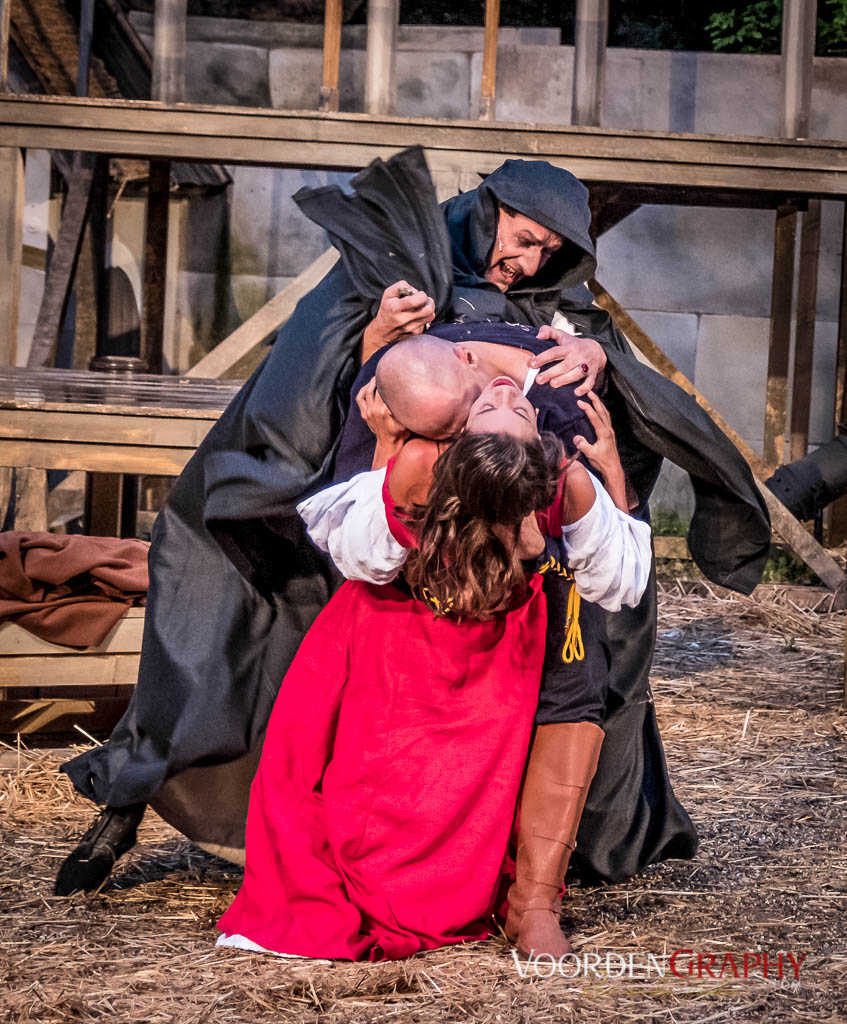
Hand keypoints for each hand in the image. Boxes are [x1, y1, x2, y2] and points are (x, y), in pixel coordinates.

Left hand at [356, 377, 409, 447]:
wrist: (389, 444)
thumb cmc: (401, 432)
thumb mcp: (406, 421)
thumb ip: (406, 410)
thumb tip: (411, 396)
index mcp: (385, 411)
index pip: (386, 391)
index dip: (391, 382)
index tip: (395, 374)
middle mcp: (375, 410)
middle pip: (376, 389)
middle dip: (381, 379)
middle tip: (387, 371)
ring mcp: (368, 412)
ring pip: (367, 391)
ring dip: (372, 382)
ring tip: (378, 376)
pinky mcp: (364, 414)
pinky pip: (360, 398)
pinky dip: (362, 390)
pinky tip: (368, 386)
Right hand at [361, 280, 435, 361]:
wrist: (383, 332)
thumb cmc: (387, 309)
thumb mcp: (388, 294)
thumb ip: (401, 286)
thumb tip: (415, 291)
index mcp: (395, 308)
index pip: (415, 301)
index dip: (422, 295)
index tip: (419, 294)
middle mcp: (403, 320)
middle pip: (428, 309)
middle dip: (429, 301)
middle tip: (424, 300)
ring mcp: (410, 328)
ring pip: (431, 316)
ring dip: (429, 309)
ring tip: (422, 306)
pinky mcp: (415, 334)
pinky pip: (427, 322)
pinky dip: (425, 317)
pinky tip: (417, 315)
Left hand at [529, 328, 606, 395]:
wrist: (597, 350)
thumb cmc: (575, 345)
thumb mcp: (563, 336)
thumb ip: (549, 332)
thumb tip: (538, 335)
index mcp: (569, 348)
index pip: (554, 352)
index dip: (543, 358)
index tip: (531, 364)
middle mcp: (577, 356)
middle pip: (564, 365)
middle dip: (551, 372)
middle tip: (539, 380)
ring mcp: (586, 366)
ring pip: (576, 373)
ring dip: (565, 379)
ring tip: (553, 385)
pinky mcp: (593, 374)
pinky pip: (590, 382)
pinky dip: (585, 388)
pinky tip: (576, 393)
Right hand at [573, 391, 626, 511]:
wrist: (613, 468)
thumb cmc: (602, 462)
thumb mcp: (591, 454)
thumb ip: (583, 445)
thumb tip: (576, 437)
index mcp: (604, 433)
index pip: (595, 417)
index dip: (587, 408)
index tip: (579, 402)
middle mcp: (608, 430)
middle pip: (602, 411)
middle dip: (595, 400)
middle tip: (589, 391)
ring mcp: (610, 431)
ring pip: (605, 413)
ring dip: (599, 404)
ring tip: (593, 397)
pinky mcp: (610, 434)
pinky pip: (606, 418)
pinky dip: (602, 411)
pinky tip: (599, 410)